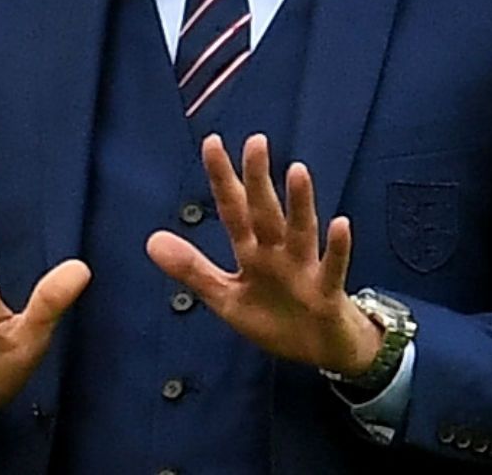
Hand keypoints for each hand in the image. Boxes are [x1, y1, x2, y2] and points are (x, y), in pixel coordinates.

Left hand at [146, 134, 381, 375]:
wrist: (320, 349)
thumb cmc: (275, 318)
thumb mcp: (226, 298)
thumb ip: (192, 269)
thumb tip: (151, 241)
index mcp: (251, 252)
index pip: (233, 209)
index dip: (222, 179)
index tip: (212, 143)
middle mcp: (277, 252)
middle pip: (264, 212)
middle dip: (258, 180)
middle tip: (255, 142)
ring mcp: (304, 269)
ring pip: (300, 231)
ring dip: (299, 203)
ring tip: (297, 170)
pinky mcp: (326, 292)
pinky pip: (332, 268)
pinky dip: (337, 248)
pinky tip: (340, 224)